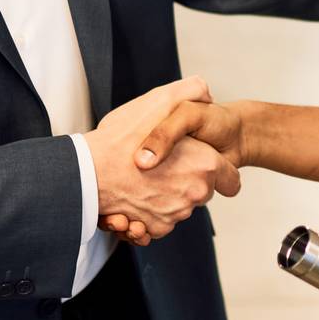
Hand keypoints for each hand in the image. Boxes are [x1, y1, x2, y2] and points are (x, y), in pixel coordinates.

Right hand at [101, 98, 247, 242]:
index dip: (217, 170)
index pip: (230, 180)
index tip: (201, 164)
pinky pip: (161, 223)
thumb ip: (191, 90)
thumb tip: (207, 93)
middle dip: (186, 180)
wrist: (88, 174)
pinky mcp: (157, 228)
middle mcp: (196, 193)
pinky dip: (149, 214)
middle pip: (202, 192)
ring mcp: (176, 214)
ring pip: (179, 206)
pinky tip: (133, 199)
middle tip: (161, 167)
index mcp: (206, 165)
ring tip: (140, 181)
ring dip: (164, 196)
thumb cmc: (123, 137)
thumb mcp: (163, 100)